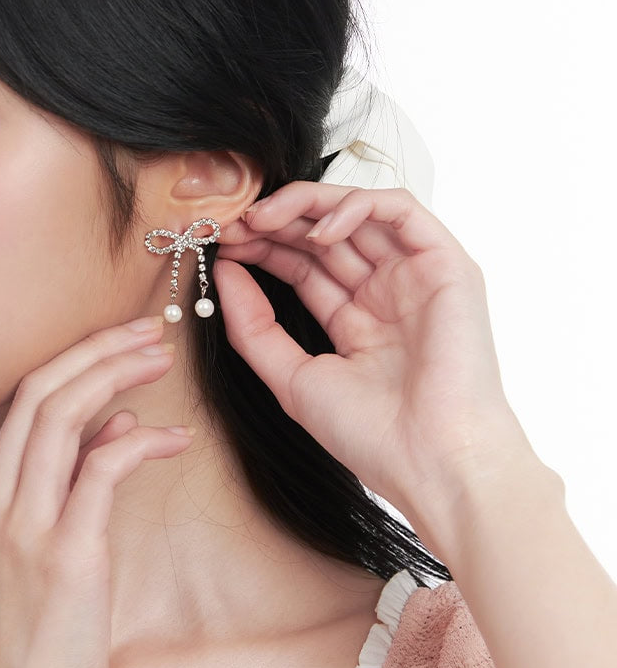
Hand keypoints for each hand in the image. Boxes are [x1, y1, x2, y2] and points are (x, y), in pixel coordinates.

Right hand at [0, 317, 191, 667]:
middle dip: (98, 349)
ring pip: (62, 416)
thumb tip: (116, 424)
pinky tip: (178, 440)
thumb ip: (74, 485)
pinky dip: (142, 443)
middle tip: (151, 329)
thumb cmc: (41, 644)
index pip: (21, 400)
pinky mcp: (64, 555)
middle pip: (39, 392)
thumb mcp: (50, 555)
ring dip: (117, 375)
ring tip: (163, 358)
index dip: (74, 359)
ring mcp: (21, 528)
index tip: (120, 340)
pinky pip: (102, 469)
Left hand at [212, 182, 530, 518]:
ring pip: (359, 212)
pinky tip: (317, 230)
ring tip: (263, 218)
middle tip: (231, 222)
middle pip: (326, 235)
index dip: (262, 247)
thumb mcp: (292, 378)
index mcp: (359, 322)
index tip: (220, 244)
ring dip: (307, 205)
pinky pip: (400, 210)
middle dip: (275, 222)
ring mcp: (418, 276)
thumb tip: (224, 272)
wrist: (430, 462)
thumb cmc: (371, 435)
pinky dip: (356, 206)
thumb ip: (253, 327)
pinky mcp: (447, 264)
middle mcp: (389, 294)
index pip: (304, 264)